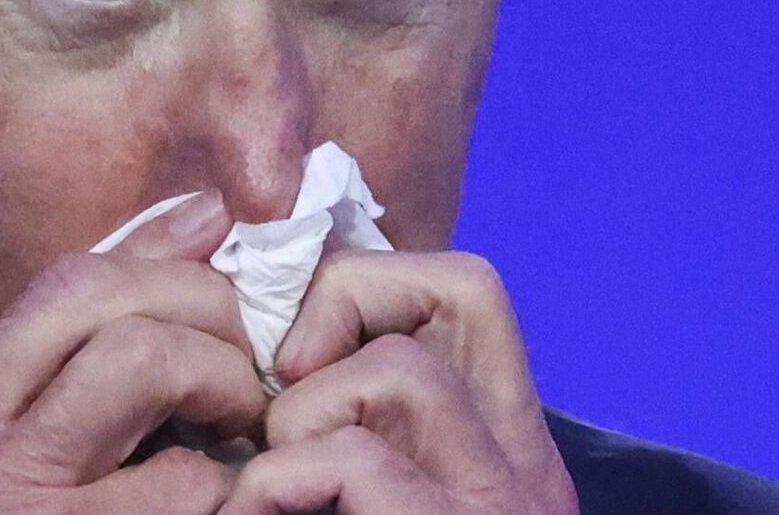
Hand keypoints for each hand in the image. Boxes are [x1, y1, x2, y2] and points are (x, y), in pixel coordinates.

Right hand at [0, 191, 266, 513]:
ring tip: (237, 423)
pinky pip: (182, 486)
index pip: (52, 291)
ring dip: (219, 378)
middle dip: (197, 305)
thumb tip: (198, 221)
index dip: (162, 272)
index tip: (222, 275)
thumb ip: (54, 362)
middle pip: (90, 297)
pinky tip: (224, 504)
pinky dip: (225, 483)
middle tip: (243, 357)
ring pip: (137, 359)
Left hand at [219, 250, 577, 514]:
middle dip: (334, 312)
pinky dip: (275, 480)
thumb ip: (358, 414)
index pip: (464, 291)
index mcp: (507, 445)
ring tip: (266, 482)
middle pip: (460, 286)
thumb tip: (274, 337)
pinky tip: (254, 512)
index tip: (290, 357)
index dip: (362, 285)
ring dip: (301, 414)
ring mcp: (500, 504)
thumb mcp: (371, 479)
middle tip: (273, 402)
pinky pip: (353, 456)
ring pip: (403, 367)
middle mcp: (524, 467)